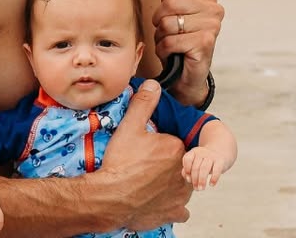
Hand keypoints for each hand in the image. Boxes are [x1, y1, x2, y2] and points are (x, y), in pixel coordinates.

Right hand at [100, 80, 191, 229]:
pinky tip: (157, 200)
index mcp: (177, 149)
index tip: (145, 149)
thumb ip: (143, 103)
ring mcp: (181, 195)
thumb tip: (153, 84)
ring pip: (181, 184)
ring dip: (171, 183)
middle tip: (144, 166)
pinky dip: (171, 204)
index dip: (159, 145)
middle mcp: (184, 172)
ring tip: (148, 183)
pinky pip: (180, 208)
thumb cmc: (120, 163)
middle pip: (179, 163)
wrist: (111, 198)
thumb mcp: (130, 127)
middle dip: (165, 164)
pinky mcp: (174, 212)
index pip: (174, 143)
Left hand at [152, 0, 222, 105]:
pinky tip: (173, 53)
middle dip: (160, 19)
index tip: (171, 10)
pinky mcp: (205, 43)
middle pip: (170, 1)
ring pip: (168, 22)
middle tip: (169, 31)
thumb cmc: (180, 41)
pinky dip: (165, 49)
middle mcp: (214, 10)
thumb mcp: (175, 9)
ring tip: (171, 43)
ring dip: (162, 36)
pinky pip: (171, 39)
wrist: (186, 76)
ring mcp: (212, 26)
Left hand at [182, 146, 224, 189]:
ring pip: (204, 168)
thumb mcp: (196, 162)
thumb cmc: (205, 161)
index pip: (187, 159)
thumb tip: (188, 178)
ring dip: (202, 180)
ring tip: (201, 189)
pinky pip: (216, 170)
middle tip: (196, 189)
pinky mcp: (221, 161)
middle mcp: (202, 152)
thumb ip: (188, 170)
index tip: (189, 180)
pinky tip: (211, 184)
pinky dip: (213, 178)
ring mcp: (211, 156)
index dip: (187, 170)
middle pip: (196, 167)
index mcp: (194, 152)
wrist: (221, 152)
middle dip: (195, 180)